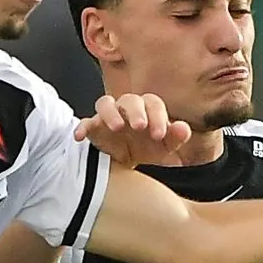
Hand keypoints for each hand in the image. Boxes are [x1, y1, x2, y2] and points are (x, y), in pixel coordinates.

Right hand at [74, 92, 192, 165]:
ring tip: (117, 127)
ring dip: (110, 113)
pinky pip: (85, 122)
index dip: (157, 116)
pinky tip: (80, 136)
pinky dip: (81, 127)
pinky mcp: (93, 128)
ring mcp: (108, 116)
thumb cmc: (149, 148)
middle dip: (135, 111)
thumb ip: (176, 137)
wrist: (128, 163)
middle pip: (129, 99)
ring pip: (105, 104)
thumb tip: (183, 128)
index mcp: (147, 109)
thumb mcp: (165, 147)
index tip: (159, 135)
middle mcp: (127, 108)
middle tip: (140, 126)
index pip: (153, 103)